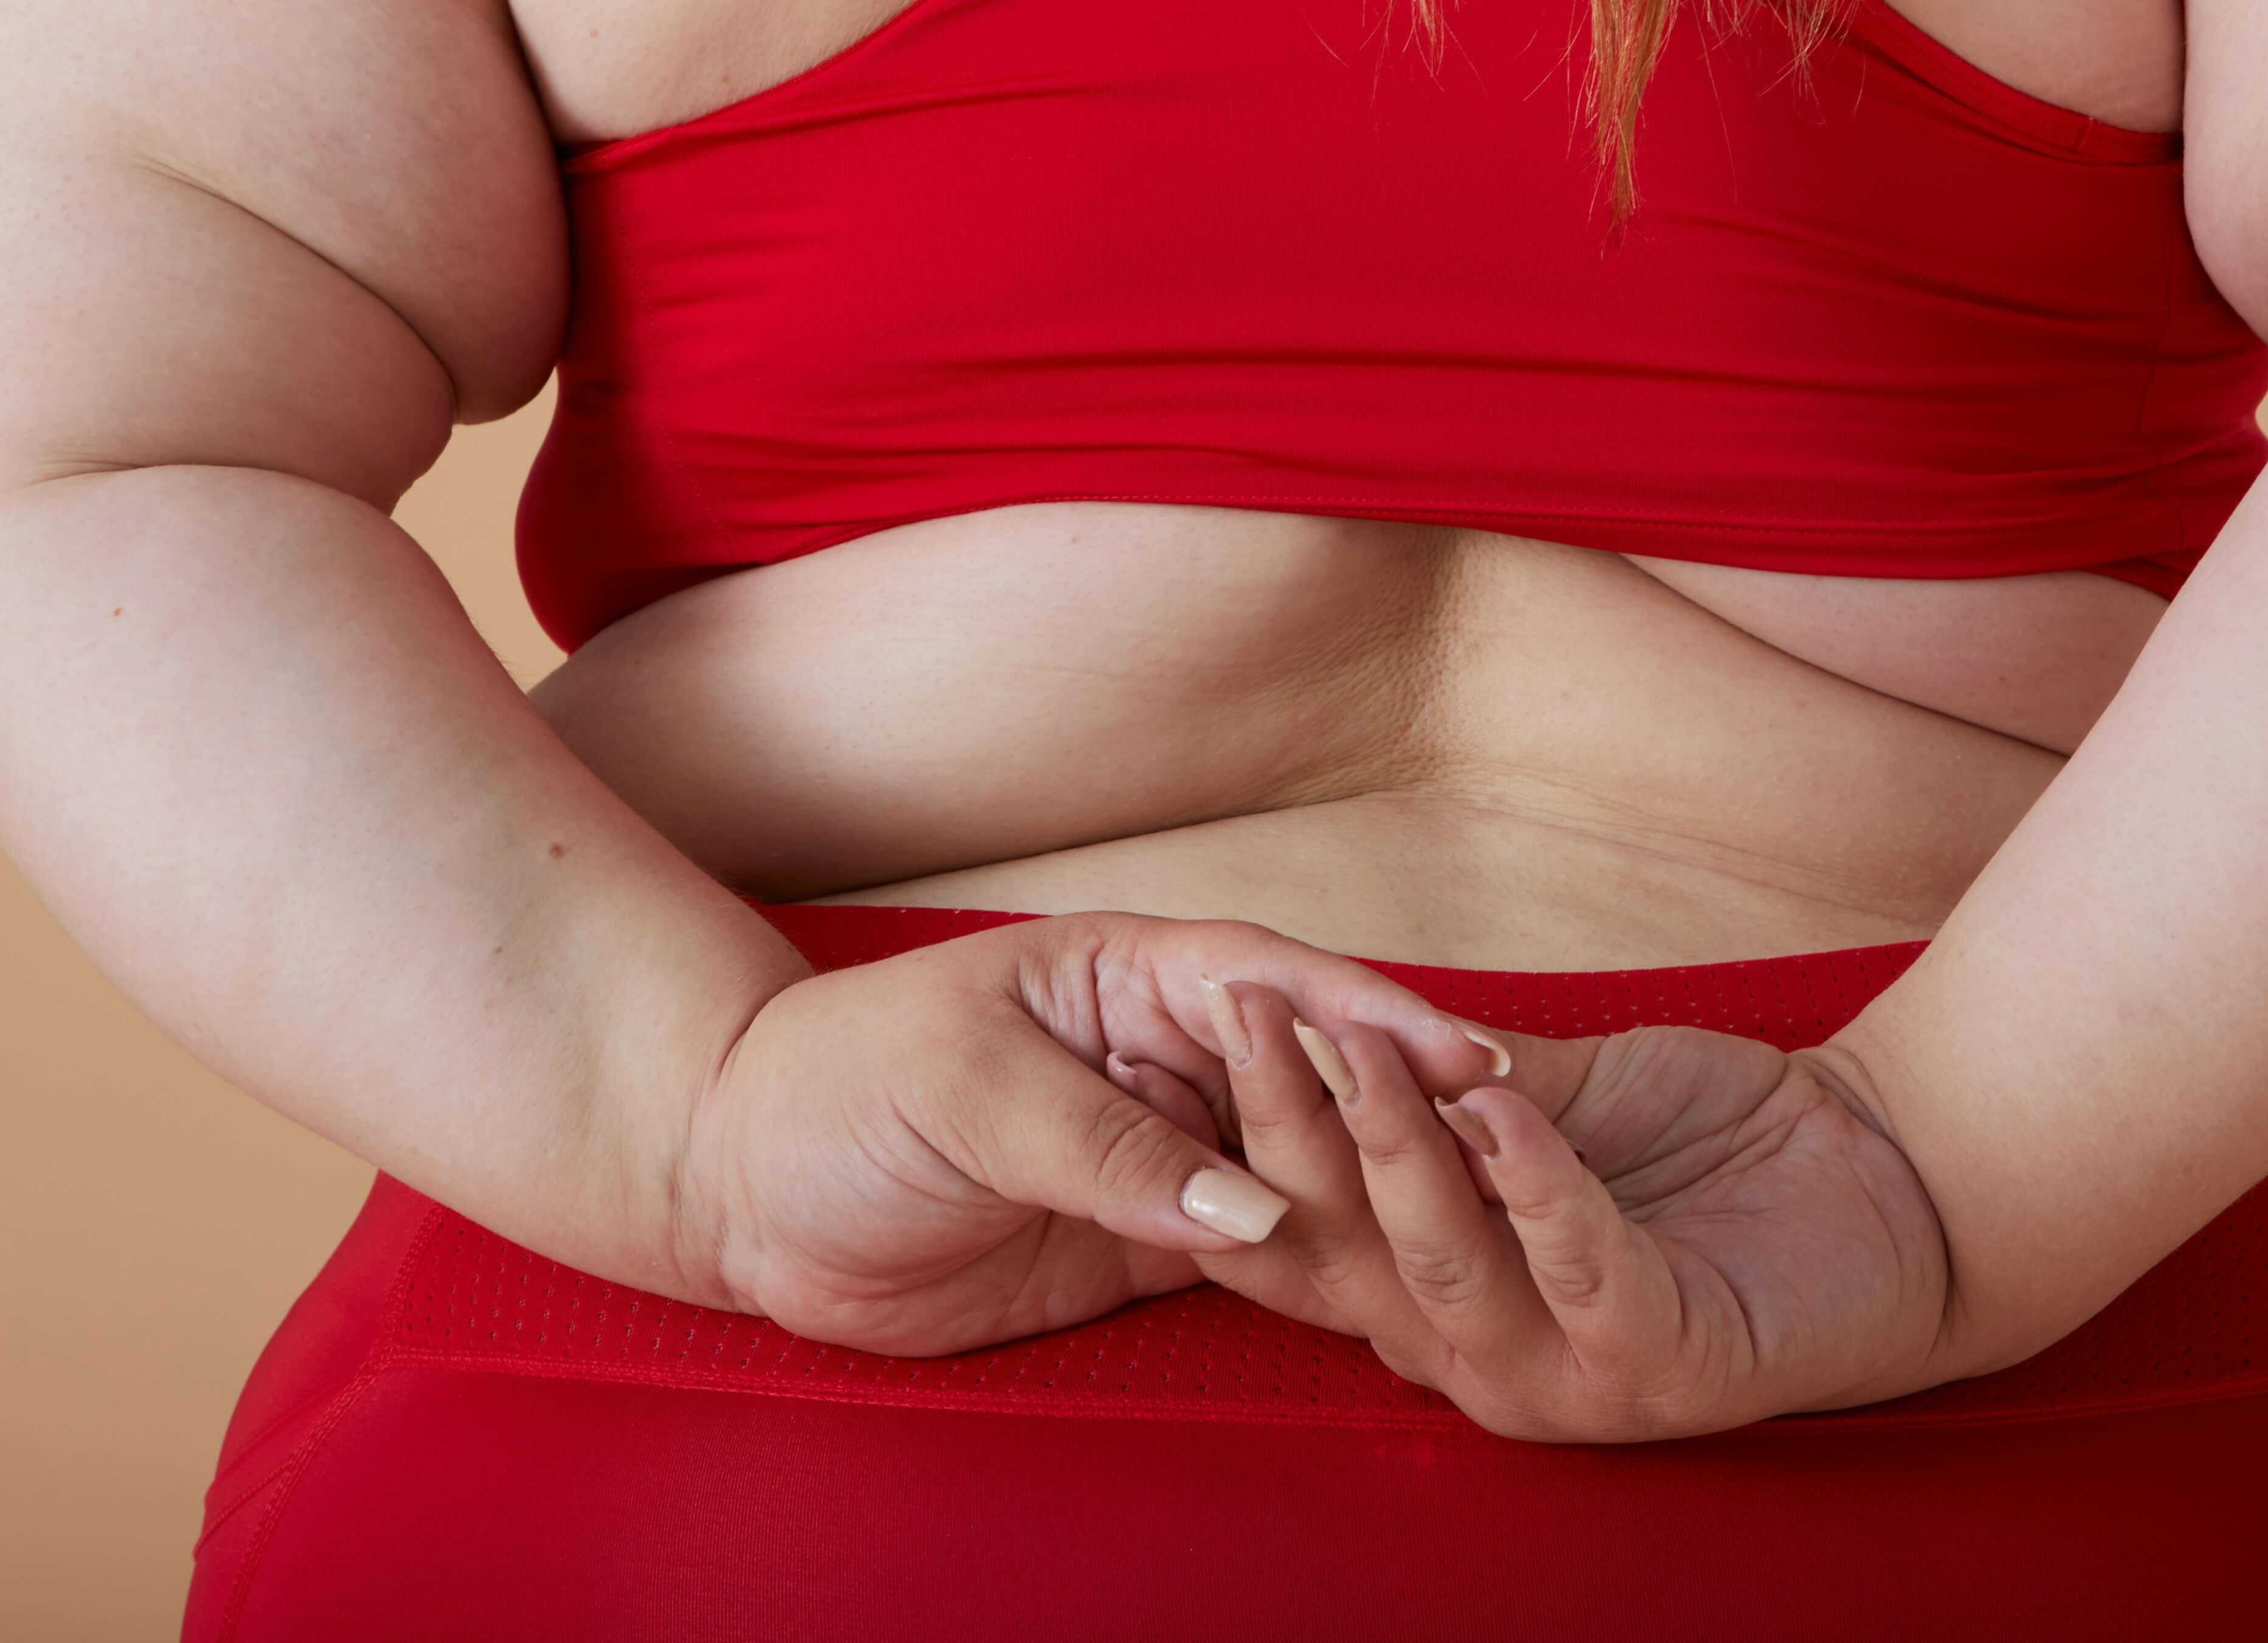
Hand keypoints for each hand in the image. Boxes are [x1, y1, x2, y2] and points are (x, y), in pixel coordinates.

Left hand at [668, 912, 1511, 1357]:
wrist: (744, 1193)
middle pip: (1319, 1082)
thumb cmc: (836, 1092)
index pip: (1282, 990)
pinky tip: (1402, 1292)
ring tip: (1493, 1236)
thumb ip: (1103, 1146)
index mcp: (1133, 976)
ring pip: (1308, 1176)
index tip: (1477, 1066)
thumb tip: (1244, 1211)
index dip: (1381, 1024)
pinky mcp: (1150, 1249)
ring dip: (1387, 1202)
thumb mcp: (962, 1090)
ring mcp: (1169, 1157)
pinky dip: (1329, 1273)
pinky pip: (1262, 1260)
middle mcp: (1170, 1058)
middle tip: (1523, 1167)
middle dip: (1415, 1117)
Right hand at [1187, 981, 1960, 1439]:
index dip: (1247, 1122)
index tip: (1211, 1003)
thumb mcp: (1554, 1094)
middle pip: (1341, 1249)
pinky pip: (1579, 1271)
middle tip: (1243, 1007)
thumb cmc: (1716, 1136)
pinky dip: (1533, 1182)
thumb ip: (1449, 1079)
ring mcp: (1566, 1377)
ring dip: (1389, 1149)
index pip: (1301, 1226)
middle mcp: (1476, 1356)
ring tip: (1351, 1044)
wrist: (1895, 1173)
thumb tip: (1329, 1016)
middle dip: (1284, 1124)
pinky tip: (1499, 1102)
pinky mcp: (1662, 1368)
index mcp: (1435, 1295)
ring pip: (1439, 1266)